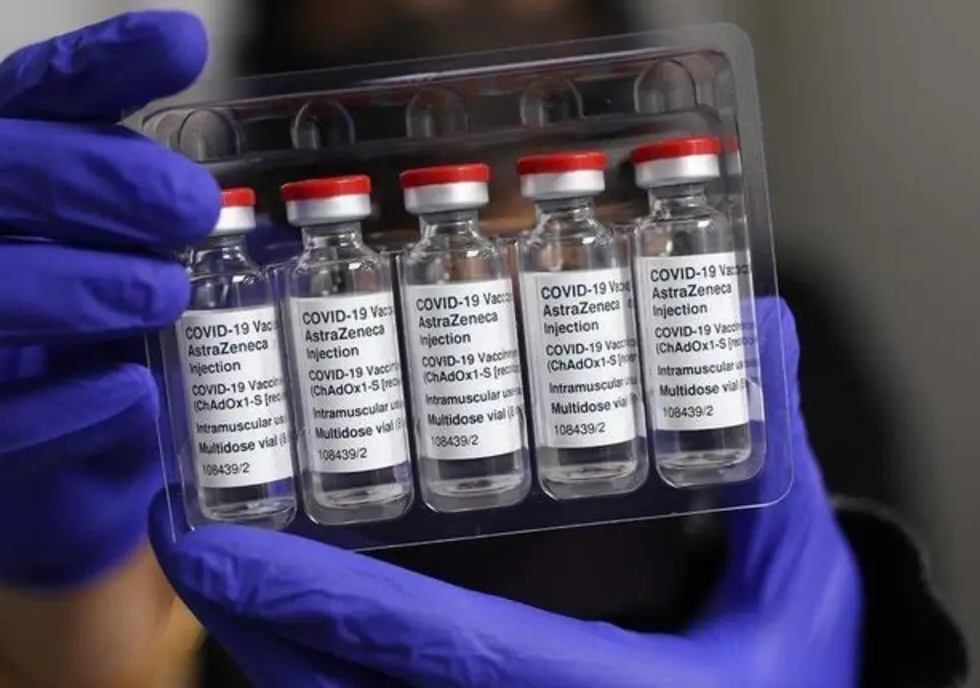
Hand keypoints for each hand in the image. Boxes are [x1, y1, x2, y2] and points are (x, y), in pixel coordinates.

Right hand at [0, 11, 218, 587]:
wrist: (59, 500)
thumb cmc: (94, 365)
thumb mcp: (135, 281)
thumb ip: (155, 228)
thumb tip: (213, 176)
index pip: (10, 103)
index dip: (89, 67)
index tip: (177, 46)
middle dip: (72, 177)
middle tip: (189, 204)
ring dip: (50, 286)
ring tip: (161, 292)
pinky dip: (51, 410)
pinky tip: (133, 394)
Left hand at [151, 298, 862, 686]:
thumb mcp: (798, 590)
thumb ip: (775, 461)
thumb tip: (763, 326)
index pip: (425, 646)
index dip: (311, 597)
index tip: (212, 546)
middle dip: (247, 617)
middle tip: (182, 533)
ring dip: (264, 644)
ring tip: (213, 565)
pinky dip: (309, 669)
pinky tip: (287, 622)